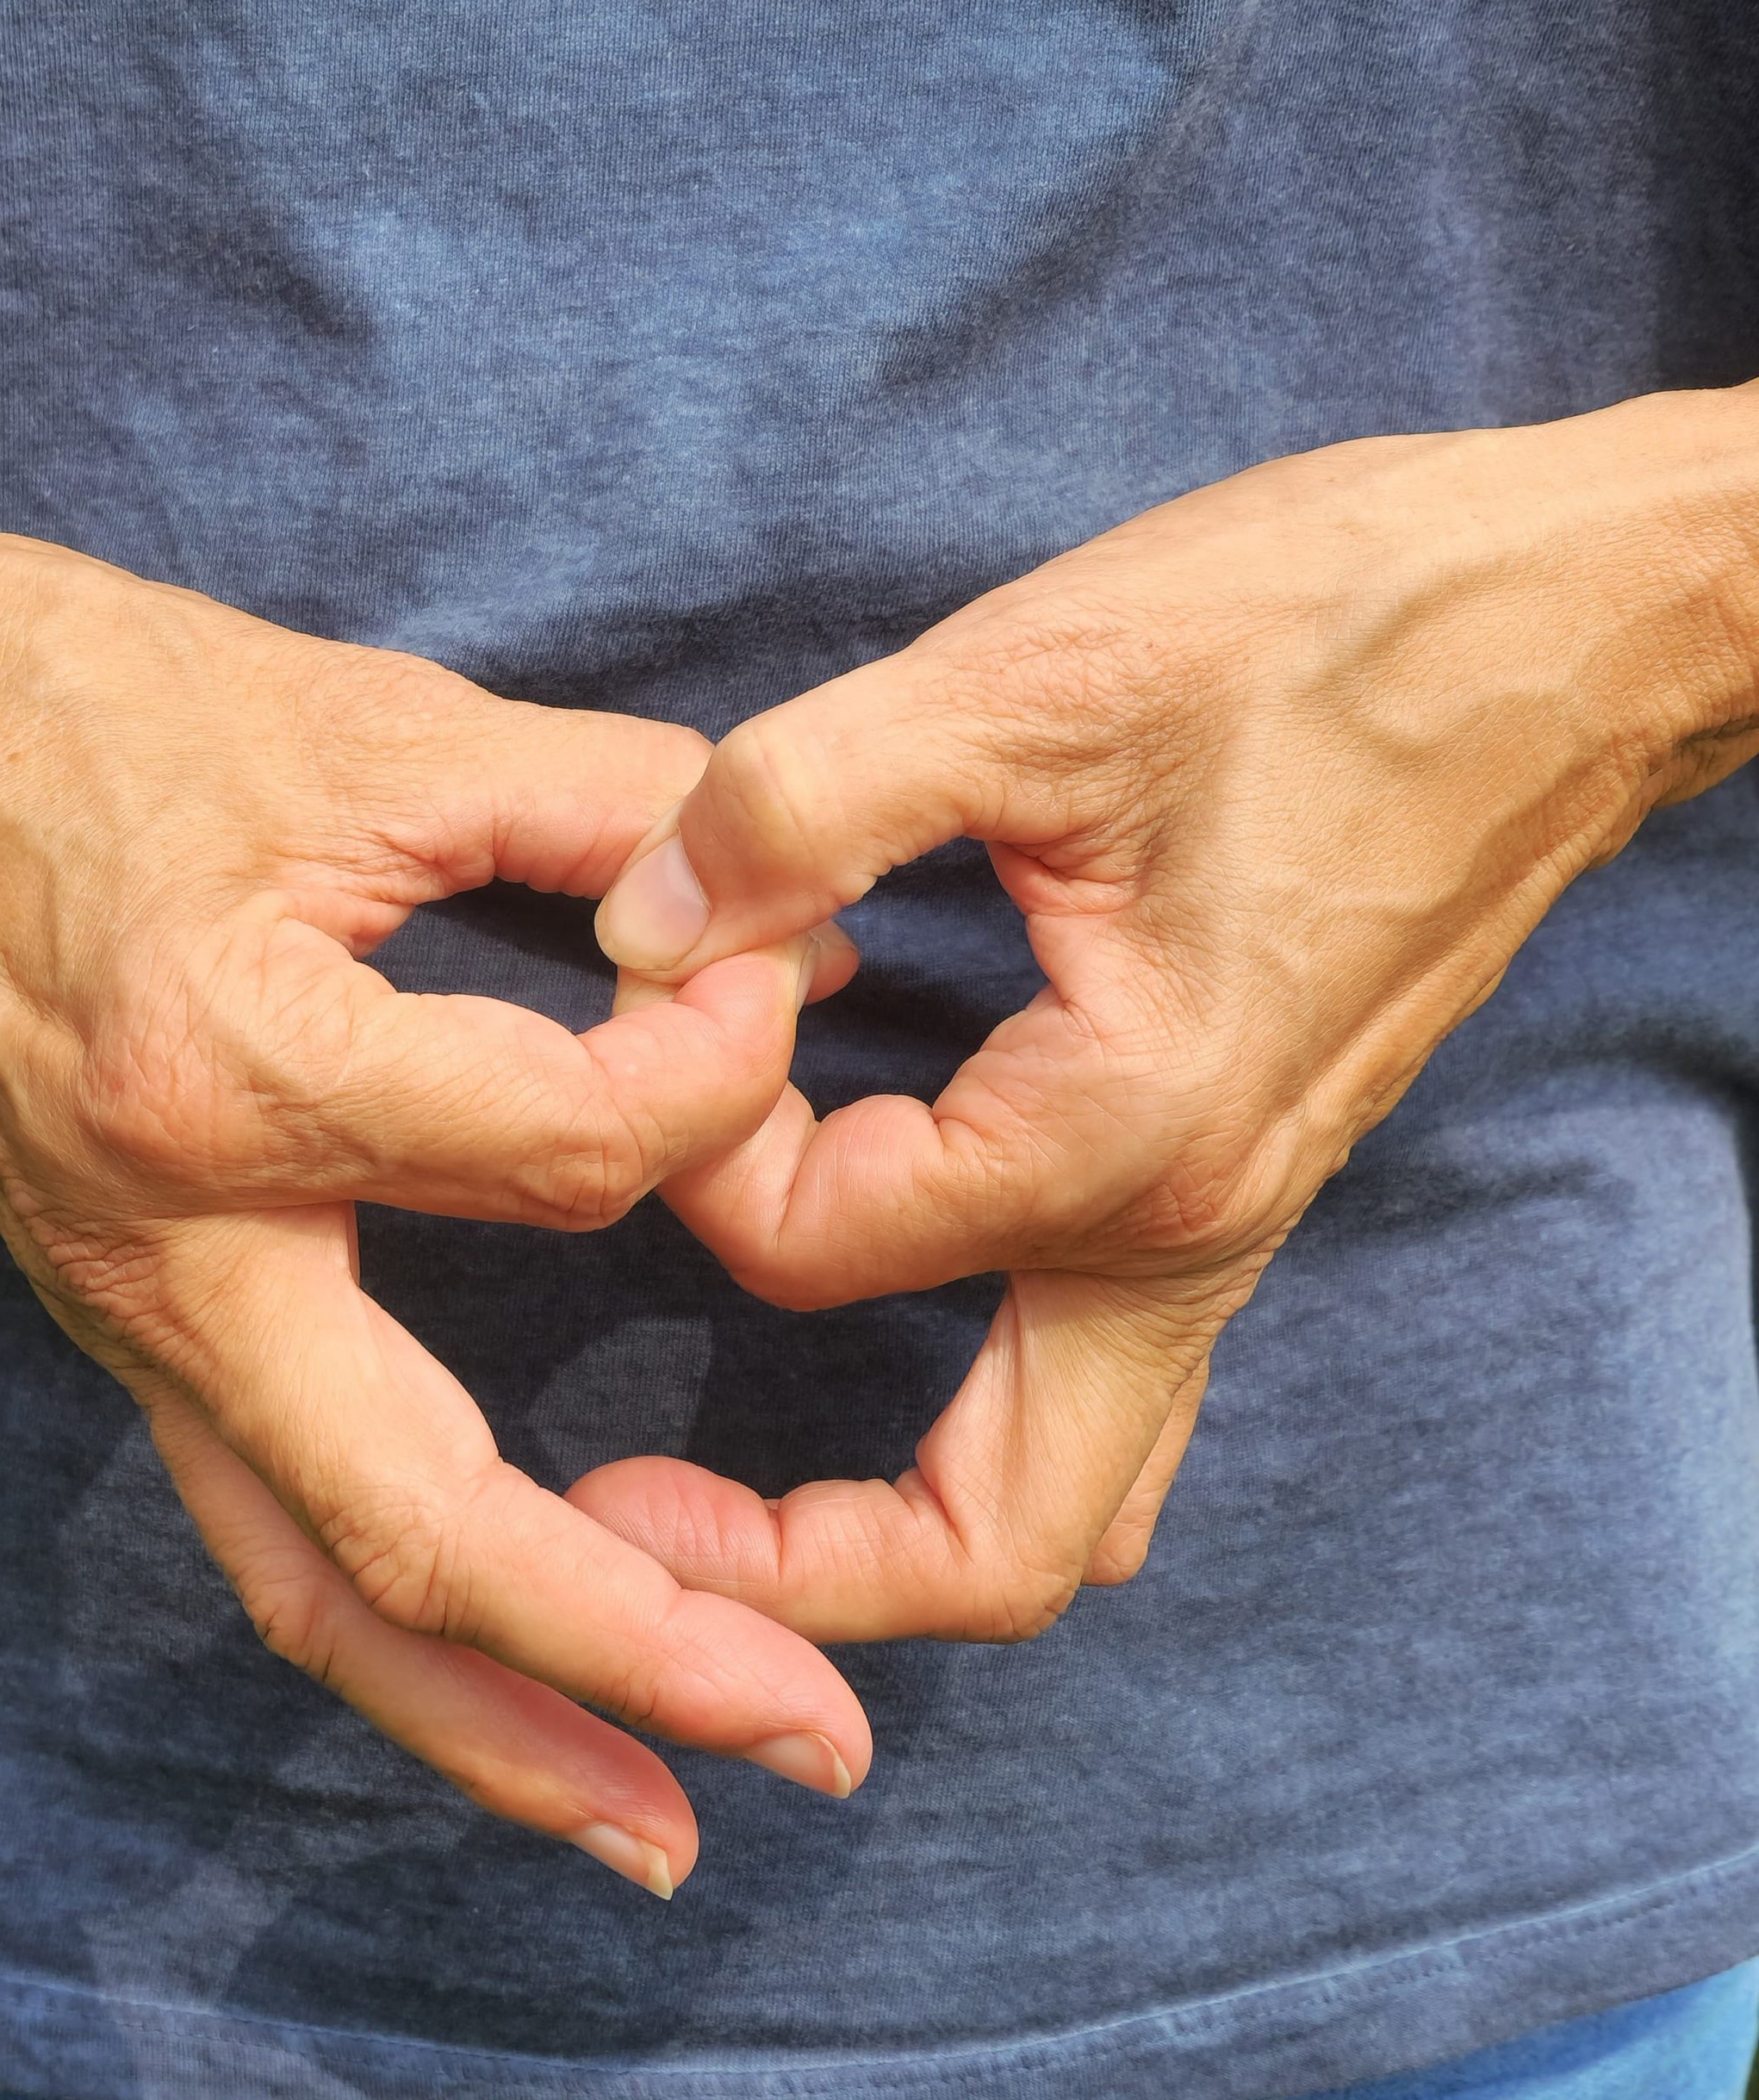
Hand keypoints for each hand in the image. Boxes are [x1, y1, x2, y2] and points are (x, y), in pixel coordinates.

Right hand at [0, 395, 870, 1895]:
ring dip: (506, 1726)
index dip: (722, 1072)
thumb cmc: (79, 703)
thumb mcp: (369, 724)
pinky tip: (520, 1686)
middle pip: (419, 1519)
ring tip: (676, 1815)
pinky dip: (404, 1639)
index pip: (565, 1150)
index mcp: (231, 1069)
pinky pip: (269, 1531)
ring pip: (321, 1591)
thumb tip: (796, 931)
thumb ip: (607, 817)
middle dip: (636, 1643)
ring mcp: (133, 1312)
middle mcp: (168, 1245)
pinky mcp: (133, 1322)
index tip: (785, 991)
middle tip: (819, 1733)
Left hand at [579, 386, 1758, 1644]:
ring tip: (723, 1490)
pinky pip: (1116, 1388)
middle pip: (980, 1542)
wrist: (1566, 627)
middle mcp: (1189, 1227)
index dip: (689, 1128)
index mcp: (1124, 1128)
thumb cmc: (1325, 628)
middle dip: (784, 1557)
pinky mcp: (1238, 1181)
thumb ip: (800, 806)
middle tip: (620, 1512)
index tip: (685, 971)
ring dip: (885, 1530)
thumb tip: (635, 927)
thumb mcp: (1031, 674)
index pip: (807, 1241)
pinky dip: (989, 1429)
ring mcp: (1229, 1225)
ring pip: (1056, 1497)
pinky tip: (905, 1356)